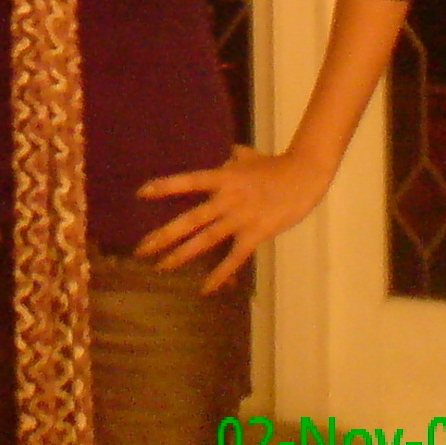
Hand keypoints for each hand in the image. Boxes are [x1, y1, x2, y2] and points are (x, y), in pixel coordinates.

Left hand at [133, 144, 331, 293]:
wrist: (305, 176)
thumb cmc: (275, 165)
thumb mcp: (247, 156)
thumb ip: (231, 158)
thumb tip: (226, 155)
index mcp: (223, 177)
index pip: (188, 181)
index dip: (165, 187)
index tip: (141, 194)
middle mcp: (228, 199)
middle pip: (191, 219)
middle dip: (164, 235)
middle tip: (140, 248)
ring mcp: (241, 218)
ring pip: (207, 240)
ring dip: (182, 255)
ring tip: (161, 267)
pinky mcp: (256, 234)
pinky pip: (234, 259)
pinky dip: (219, 275)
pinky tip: (205, 289)